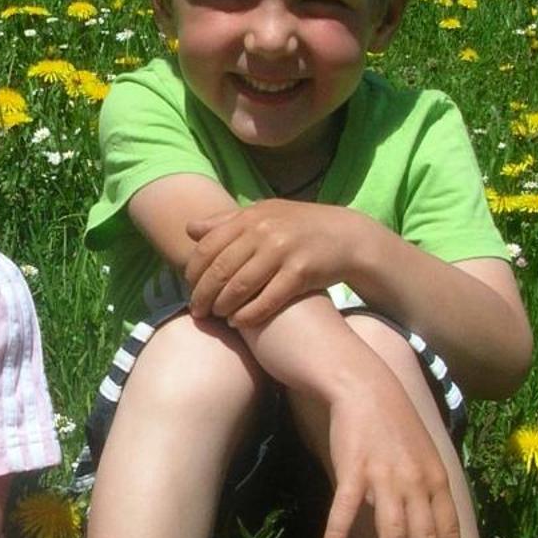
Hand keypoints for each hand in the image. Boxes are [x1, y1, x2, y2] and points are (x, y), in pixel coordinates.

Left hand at [185, 202, 363, 326]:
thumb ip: (227, 222)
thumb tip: (189, 229)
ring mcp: (283, 251)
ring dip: (223, 306)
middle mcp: (264, 231)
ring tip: (216, 317)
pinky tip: (238, 322)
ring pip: (240, 286)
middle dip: (203, 294)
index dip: (194, 271)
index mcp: (251, 217)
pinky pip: (267, 300)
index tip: (189, 288)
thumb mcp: (264, 214)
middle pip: (220, 269)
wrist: (348, 237)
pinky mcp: (301, 273)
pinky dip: (248, 315)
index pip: (208, 246)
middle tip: (197, 312)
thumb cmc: (299, 228)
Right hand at [319, 366, 461, 537]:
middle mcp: (416, 481)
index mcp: (437, 480)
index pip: (449, 533)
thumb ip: (429, 488)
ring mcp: (385, 476)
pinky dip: (336, 535)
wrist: (363, 386)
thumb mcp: (424, 455)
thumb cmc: (392, 423)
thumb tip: (434, 523)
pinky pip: (346, 508)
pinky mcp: (354, 468)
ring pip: (393, 533)